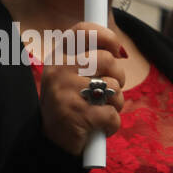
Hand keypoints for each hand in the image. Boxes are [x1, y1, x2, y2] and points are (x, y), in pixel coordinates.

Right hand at [36, 22, 126, 154]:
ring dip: (115, 104)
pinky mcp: (79, 114)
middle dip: (118, 78)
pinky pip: (113, 114)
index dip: (107, 36)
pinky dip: (112, 125)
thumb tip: (120, 50)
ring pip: (114, 89)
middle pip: (107, 60)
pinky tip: (99, 127)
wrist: (52, 142)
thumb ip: (90, 61)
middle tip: (109, 91)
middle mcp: (59, 71)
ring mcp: (67, 92)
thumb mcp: (72, 78)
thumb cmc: (70, 106)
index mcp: (58, 58)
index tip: (117, 49)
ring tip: (100, 111)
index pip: (83, 31)